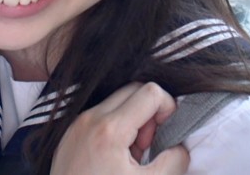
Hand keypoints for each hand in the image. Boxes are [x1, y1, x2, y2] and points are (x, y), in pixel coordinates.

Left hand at [51, 82, 189, 173]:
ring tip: (130, 155)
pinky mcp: (70, 133)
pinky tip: (114, 157)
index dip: (167, 109)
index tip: (164, 136)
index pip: (151, 92)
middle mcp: (90, 119)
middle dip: (150, 113)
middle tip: (147, 146)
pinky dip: (115, 128)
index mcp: (110, 129)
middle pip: (134, 90)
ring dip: (132, 121)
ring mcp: (77, 124)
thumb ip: (174, 160)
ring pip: (116, 101)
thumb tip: (179, 145)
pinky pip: (100, 115)